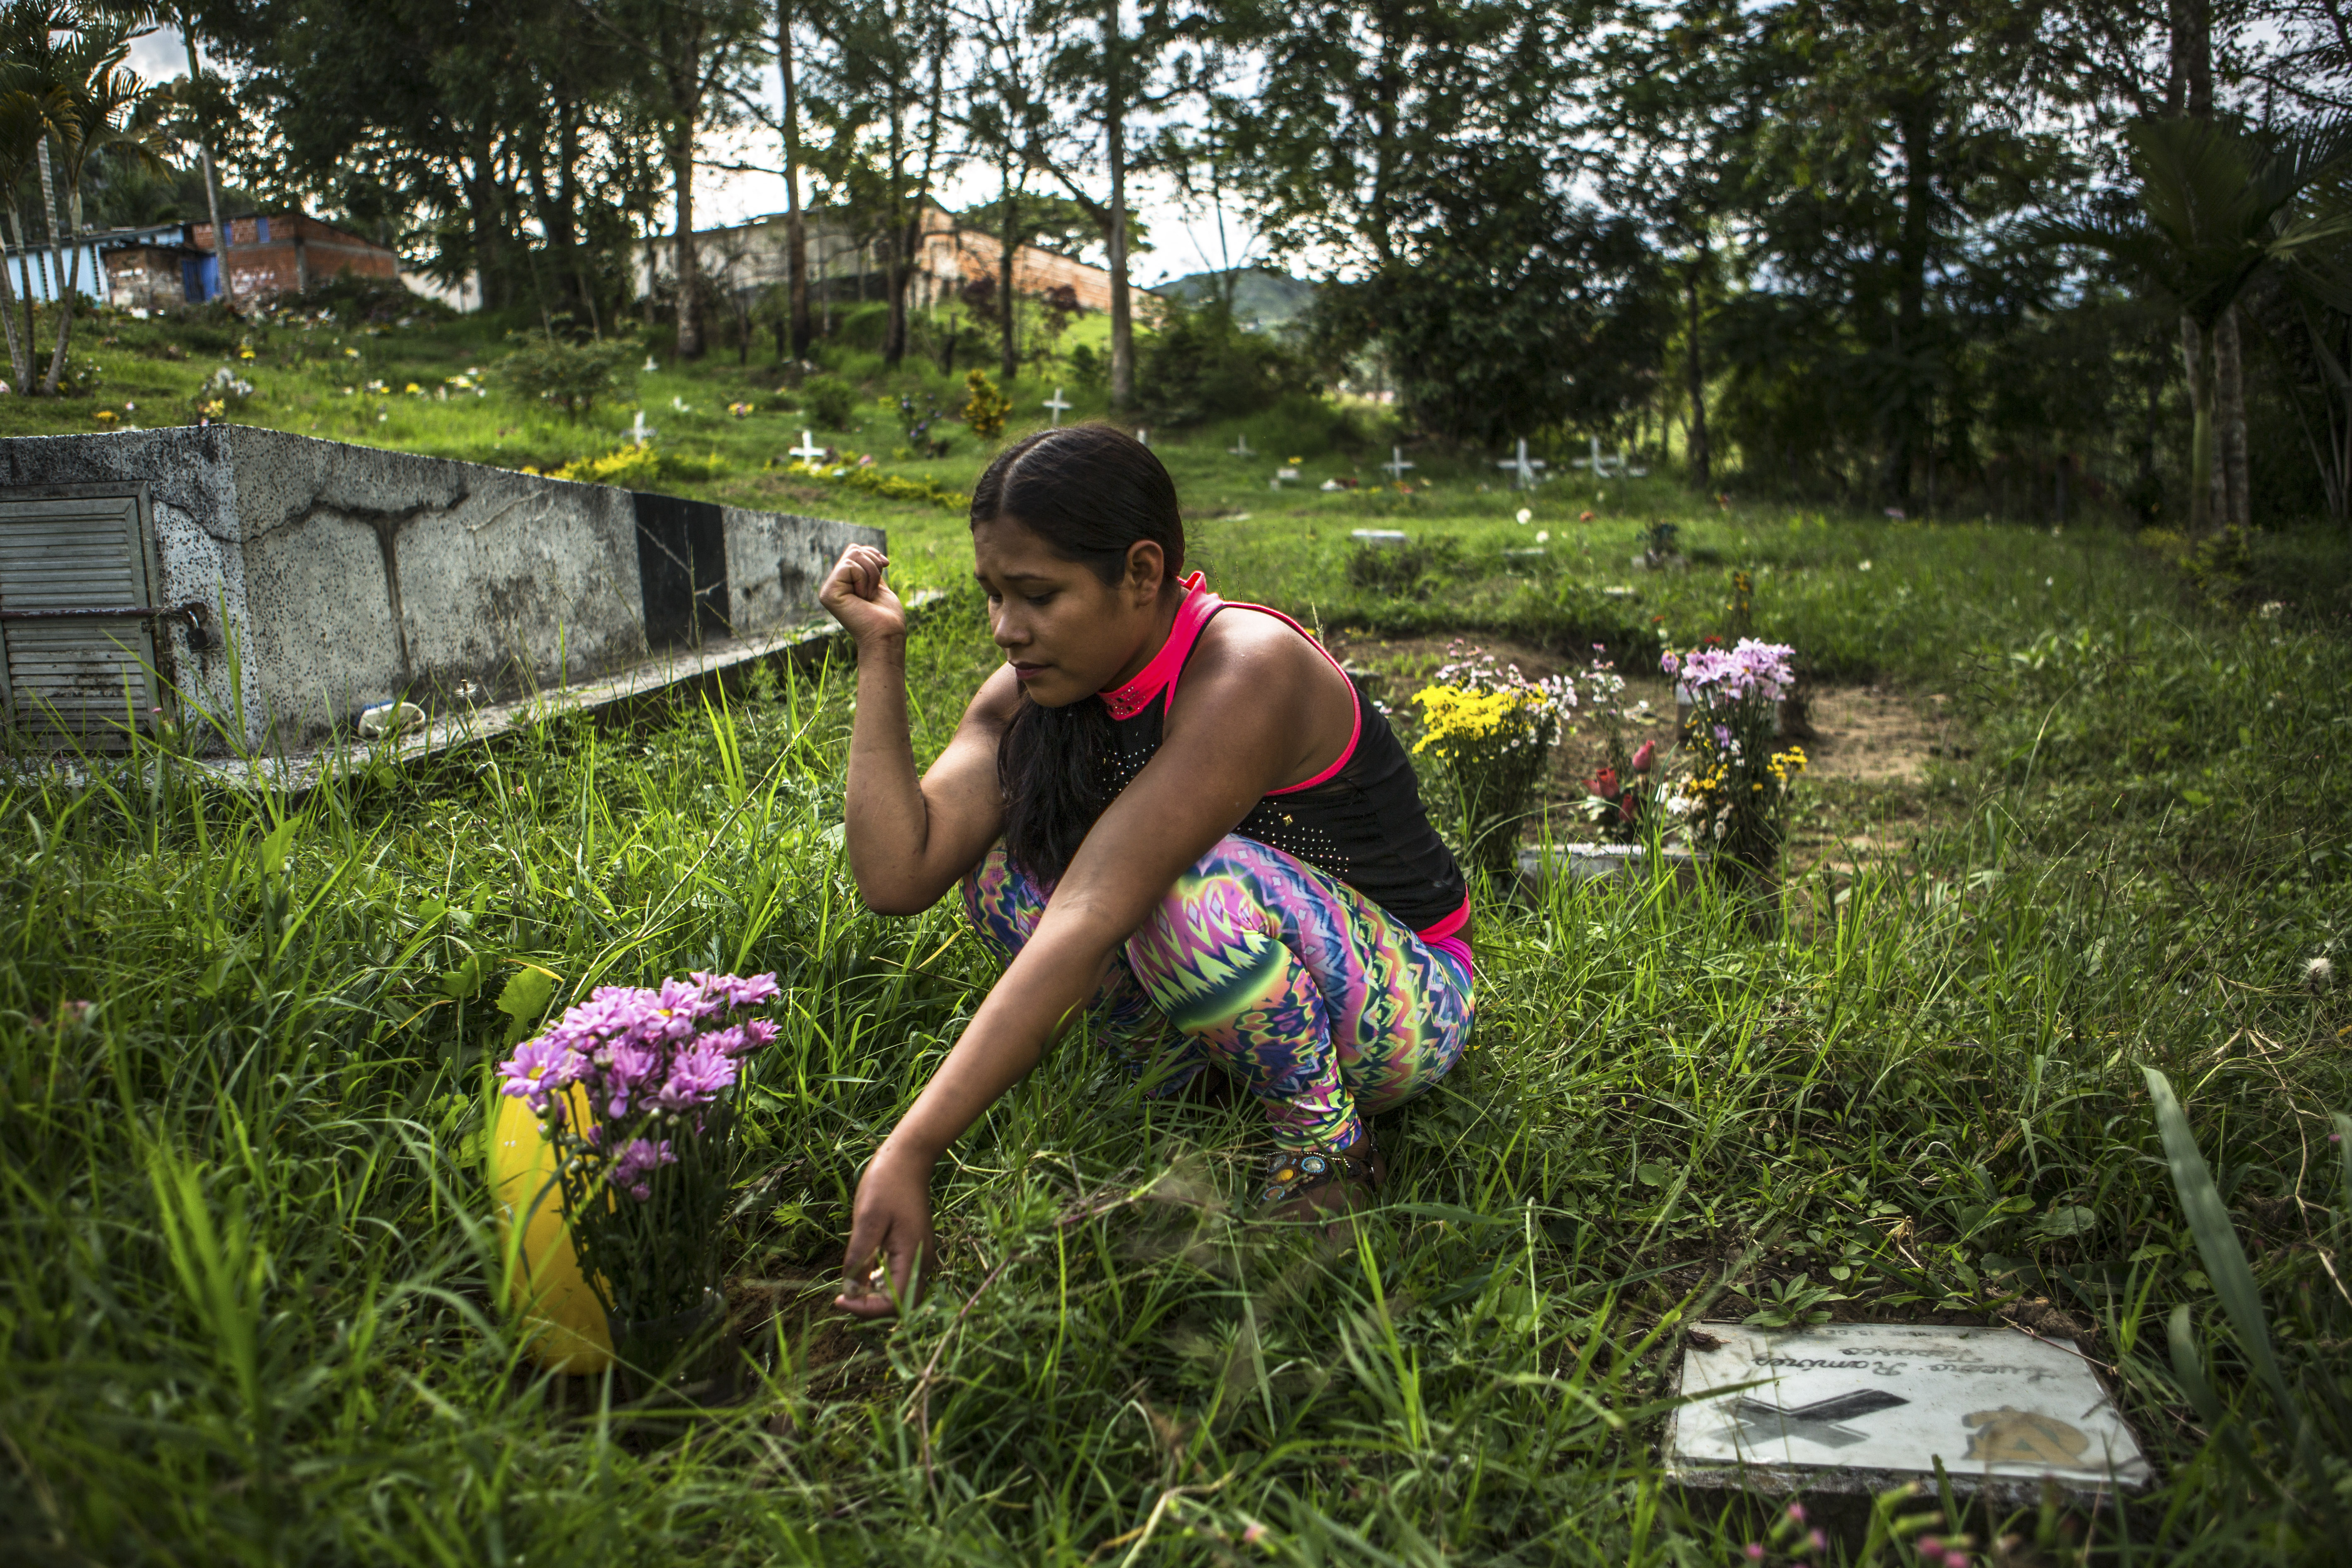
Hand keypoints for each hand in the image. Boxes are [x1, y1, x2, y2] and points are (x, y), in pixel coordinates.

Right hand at [818, 543, 906, 647]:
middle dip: (874, 564)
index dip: (874, 554)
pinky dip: (864, 579)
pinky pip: (850, 566)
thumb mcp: (877, 583)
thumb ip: (867, 568)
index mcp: (843, 582)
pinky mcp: (829, 592)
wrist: (887, 634)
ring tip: (869, 595)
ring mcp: (829, 589)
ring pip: (853, 554)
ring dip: (872, 573)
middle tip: (875, 589)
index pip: (855, 550)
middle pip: (854, 549)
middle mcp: (833, 584)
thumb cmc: (886, 614)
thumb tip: (864, 549)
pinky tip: (863, 598)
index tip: (886, 565)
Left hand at [835, 1142, 937, 1318]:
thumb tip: (851, 1290)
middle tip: (845, 1296)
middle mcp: (921, 1261)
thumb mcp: (867, 1218)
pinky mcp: (914, 1248)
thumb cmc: (886, 1183)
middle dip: (872, 1307)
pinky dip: (881, 1282)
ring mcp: (920, 1255)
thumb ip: (859, 1256)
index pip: (894, 1303)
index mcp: (912, 1255)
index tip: (840, 1298)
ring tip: (850, 1286)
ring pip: (901, 1293)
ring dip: (875, 1296)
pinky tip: (864, 1272)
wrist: (908, 1158)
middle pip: (901, 1304)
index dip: (866, 1309)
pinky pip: (900, 1277)